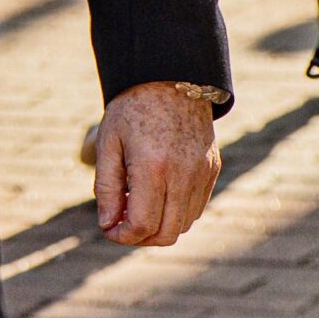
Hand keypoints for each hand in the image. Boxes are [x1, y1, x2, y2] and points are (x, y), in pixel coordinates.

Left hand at [92, 81, 220, 246]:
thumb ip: (107, 186)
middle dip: (140, 238)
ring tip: (137, 205)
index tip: (108, 229)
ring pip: (183, 225)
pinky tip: (157, 194)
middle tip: (121, 223)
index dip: (123, 236)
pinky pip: (195, 209)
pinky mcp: (212, 171)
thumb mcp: (109, 143)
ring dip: (158, 227)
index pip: (143, 224)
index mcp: (153, 167)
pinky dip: (175, 213)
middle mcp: (183, 175)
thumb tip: (107, 224)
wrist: (172, 80)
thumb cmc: (133, 109)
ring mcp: (202, 174)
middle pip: (166, 233)